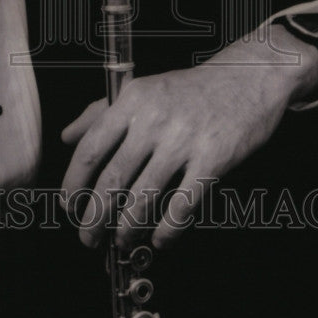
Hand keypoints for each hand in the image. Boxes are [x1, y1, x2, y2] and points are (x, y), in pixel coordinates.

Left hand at [60, 24, 317, 250]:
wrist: (249, 76)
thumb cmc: (191, 88)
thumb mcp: (142, 89)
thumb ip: (101, 113)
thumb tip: (67, 137)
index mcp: (131, 100)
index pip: (90, 149)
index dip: (73, 186)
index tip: (69, 207)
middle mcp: (153, 119)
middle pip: (112, 180)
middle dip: (95, 218)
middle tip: (88, 237)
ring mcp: (184, 139)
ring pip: (144, 197)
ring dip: (128, 229)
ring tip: (122, 241)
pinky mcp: (214, 158)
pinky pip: (183, 205)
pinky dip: (168, 230)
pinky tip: (160, 239)